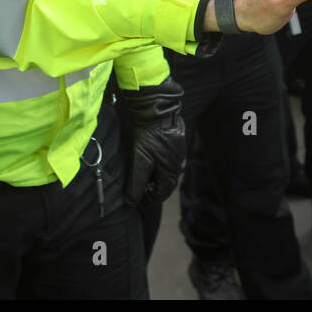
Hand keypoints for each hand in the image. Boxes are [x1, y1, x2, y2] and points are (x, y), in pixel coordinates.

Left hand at [117, 78, 185, 207]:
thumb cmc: (148, 136)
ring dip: (154, 176)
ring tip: (141, 174)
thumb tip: (132, 203)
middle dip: (150, 189)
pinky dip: (158, 164)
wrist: (158, 109)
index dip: (146, 200)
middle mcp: (178, 166)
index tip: (134, 200)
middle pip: (165, 185)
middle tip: (136, 188)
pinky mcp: (178, 142)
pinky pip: (169, 160)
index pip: (160, 196)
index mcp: (170, 173)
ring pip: (167, 172)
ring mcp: (180, 154)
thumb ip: (136, 184)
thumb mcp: (139, 161)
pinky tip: (149, 158)